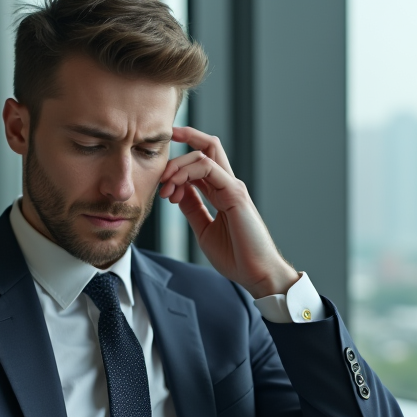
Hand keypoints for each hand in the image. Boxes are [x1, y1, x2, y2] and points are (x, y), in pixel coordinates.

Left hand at [158, 126, 298, 297]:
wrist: (256, 274)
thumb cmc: (235, 256)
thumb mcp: (204, 229)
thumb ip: (192, 209)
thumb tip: (177, 192)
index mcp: (221, 192)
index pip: (202, 161)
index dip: (179, 159)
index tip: (160, 172)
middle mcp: (228, 185)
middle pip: (208, 146)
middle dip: (182, 142)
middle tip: (160, 171)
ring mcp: (233, 187)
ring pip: (205, 154)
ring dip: (178, 165)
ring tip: (165, 187)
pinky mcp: (235, 194)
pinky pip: (209, 169)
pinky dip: (188, 172)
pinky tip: (176, 186)